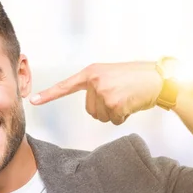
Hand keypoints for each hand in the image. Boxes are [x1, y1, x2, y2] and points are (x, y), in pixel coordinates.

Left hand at [30, 62, 162, 124]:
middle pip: (90, 110)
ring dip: (115, 113)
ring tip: (127, 99)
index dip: (50, 94)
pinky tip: (132, 104)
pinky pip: (114, 120)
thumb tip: (94, 105)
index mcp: (92, 72)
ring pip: (102, 117)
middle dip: (105, 109)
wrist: (159, 79)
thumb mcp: (113, 75)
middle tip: (121, 96)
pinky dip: (124, 116)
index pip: (66, 86)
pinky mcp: (113, 103)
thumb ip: (98, 85)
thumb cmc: (139, 77)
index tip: (34, 100)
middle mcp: (95, 81)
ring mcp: (103, 92)